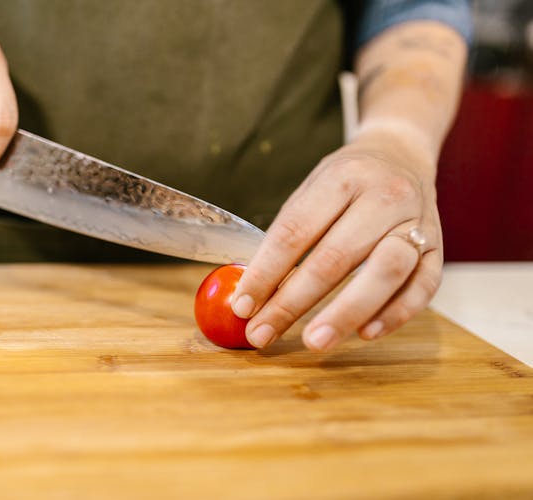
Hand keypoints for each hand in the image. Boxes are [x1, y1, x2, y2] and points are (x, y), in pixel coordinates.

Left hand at [232, 128, 442, 350]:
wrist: (402, 154)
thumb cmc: (347, 181)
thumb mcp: (312, 190)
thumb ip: (287, 236)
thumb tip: (254, 293)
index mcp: (341, 178)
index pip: (295, 231)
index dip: (265, 272)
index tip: (242, 306)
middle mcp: (384, 196)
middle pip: (336, 257)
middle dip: (293, 302)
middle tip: (263, 333)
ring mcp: (418, 221)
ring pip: (386, 271)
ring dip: (346, 312)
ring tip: (314, 341)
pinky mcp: (439, 247)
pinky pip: (424, 285)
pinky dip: (396, 313)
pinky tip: (365, 333)